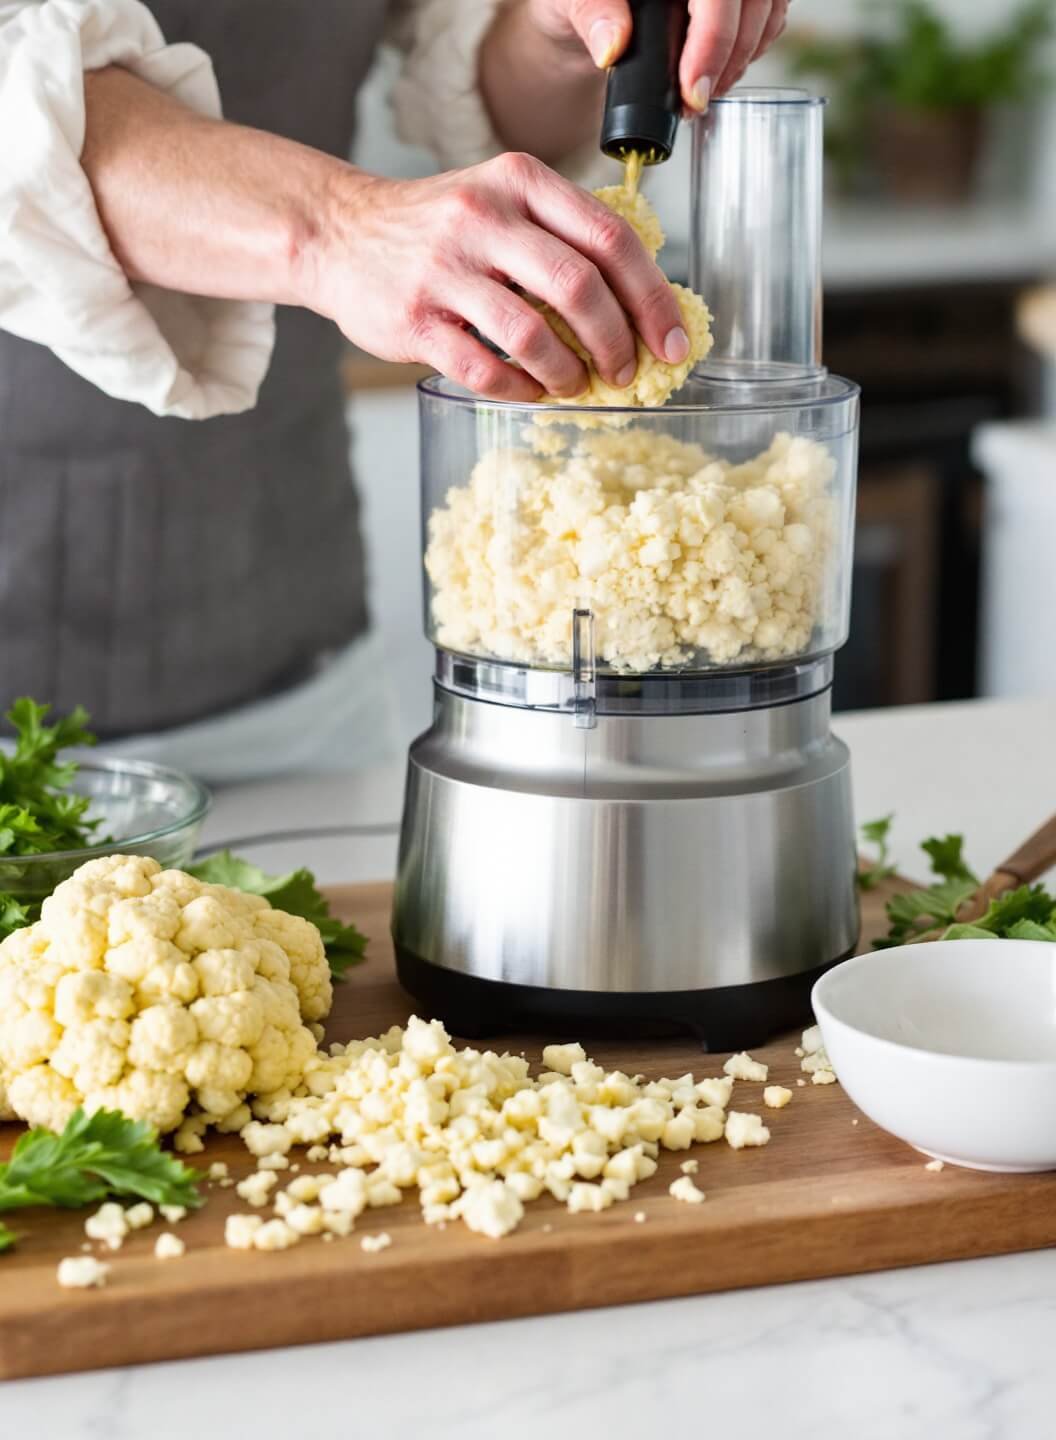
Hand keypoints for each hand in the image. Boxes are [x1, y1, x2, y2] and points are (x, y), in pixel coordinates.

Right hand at [307, 154, 688, 401]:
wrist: (339, 233)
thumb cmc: (435, 227)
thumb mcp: (501, 200)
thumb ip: (561, 234)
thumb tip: (638, 304)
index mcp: (520, 182)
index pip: (609, 238)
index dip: (652, 297)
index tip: (673, 340)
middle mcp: (483, 218)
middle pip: (579, 286)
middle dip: (617, 341)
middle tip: (627, 371)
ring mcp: (444, 269)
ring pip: (532, 334)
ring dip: (567, 373)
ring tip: (575, 386)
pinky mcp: (415, 319)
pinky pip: (483, 368)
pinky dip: (518, 389)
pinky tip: (530, 391)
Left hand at [531, 0, 789, 110]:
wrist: (587, 11)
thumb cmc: (576, 0)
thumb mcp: (572, 3)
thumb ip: (593, 17)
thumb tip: (613, 46)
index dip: (713, 39)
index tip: (692, 89)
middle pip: (752, 1)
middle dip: (728, 59)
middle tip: (694, 103)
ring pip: (767, 10)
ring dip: (741, 59)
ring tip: (700, 94)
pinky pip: (770, 16)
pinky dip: (749, 50)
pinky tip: (718, 75)